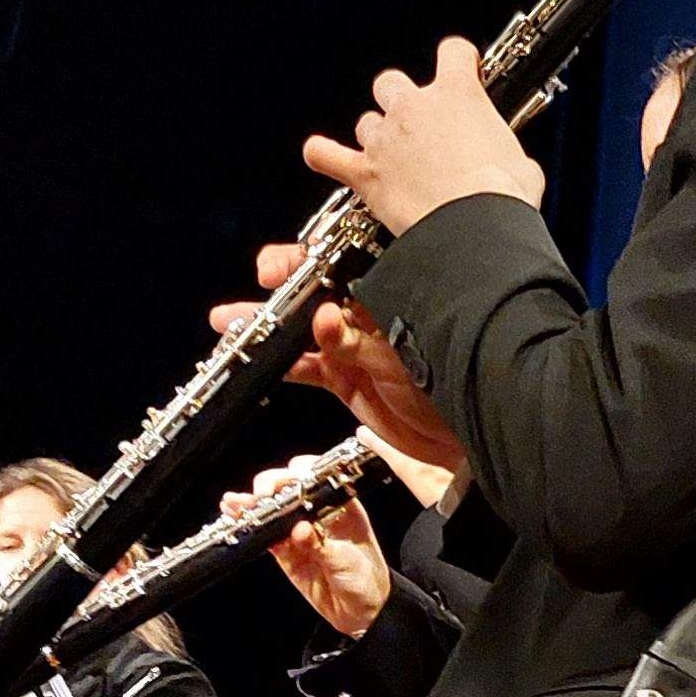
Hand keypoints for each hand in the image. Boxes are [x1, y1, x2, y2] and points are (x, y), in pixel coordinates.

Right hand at [221, 249, 463, 476]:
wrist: (467, 438)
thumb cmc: (453, 386)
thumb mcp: (403, 356)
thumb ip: (360, 340)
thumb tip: (324, 318)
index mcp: (391, 291)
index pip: (343, 262)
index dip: (309, 257)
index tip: (280, 265)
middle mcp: (368, 313)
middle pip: (315, 287)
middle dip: (283, 282)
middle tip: (262, 280)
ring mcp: (352, 346)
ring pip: (300, 327)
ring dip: (264, 324)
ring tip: (228, 321)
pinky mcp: (344, 378)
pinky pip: (304, 366)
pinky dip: (280, 363)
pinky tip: (253, 360)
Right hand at [230, 459, 392, 637]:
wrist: (362, 612)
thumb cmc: (366, 580)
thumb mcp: (347, 562)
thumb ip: (322, 547)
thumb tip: (300, 530)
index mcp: (341, 505)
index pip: (317, 477)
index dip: (301, 473)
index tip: (290, 480)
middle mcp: (317, 512)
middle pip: (289, 488)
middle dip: (272, 486)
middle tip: (262, 496)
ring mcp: (299, 530)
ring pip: (272, 508)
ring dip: (252, 503)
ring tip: (235, 503)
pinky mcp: (285, 550)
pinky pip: (265, 534)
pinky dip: (250, 525)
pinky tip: (234, 514)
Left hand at [303, 36, 543, 233]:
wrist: (476, 227)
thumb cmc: (502, 196)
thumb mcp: (521, 163)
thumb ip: (503, 149)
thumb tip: (508, 165)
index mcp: (459, 94)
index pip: (453, 53)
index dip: (459, 60)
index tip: (463, 70)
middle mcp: (414, 108)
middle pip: (391, 82)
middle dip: (403, 100)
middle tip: (420, 125)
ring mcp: (385, 138)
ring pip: (366, 121)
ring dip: (378, 136)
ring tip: (393, 159)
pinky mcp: (366, 172)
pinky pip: (327, 155)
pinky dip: (323, 154)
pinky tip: (322, 154)